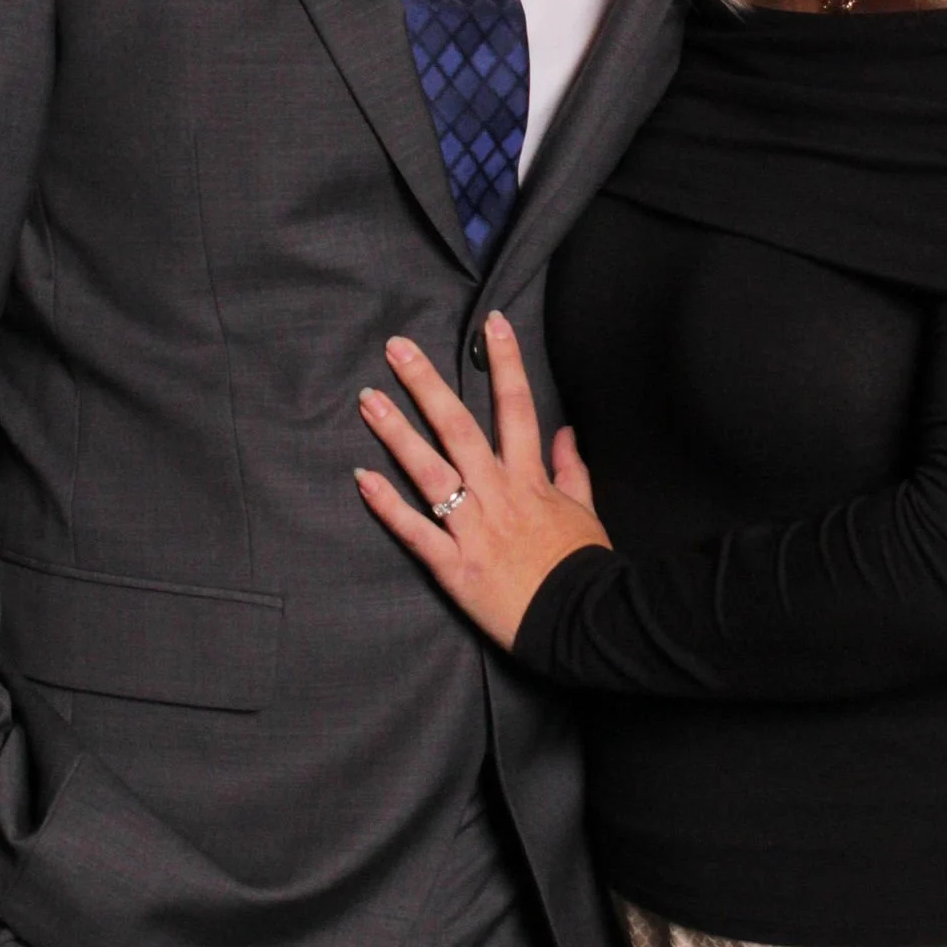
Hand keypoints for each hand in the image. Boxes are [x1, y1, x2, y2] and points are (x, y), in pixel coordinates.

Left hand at [355, 314, 609, 650]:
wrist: (583, 621)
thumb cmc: (583, 566)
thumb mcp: (586, 511)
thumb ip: (572, 468)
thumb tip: (567, 431)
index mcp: (530, 478)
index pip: (517, 407)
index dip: (506, 363)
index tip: (490, 325)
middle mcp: (498, 494)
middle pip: (458, 428)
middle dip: (426, 385)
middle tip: (396, 349)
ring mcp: (473, 528)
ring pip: (429, 472)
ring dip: (396, 434)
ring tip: (367, 399)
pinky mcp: (454, 566)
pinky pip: (415, 531)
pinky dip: (387, 506)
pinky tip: (361, 478)